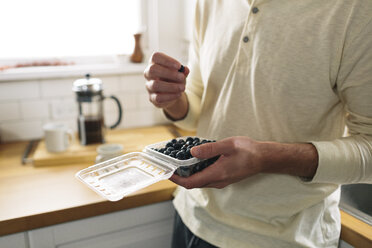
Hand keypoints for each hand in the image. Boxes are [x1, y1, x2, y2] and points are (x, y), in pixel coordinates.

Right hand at [144, 52, 189, 108]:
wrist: (173, 94)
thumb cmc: (175, 79)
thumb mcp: (181, 73)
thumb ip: (183, 71)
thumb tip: (186, 70)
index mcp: (154, 63)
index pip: (156, 57)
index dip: (167, 60)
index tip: (179, 66)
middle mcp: (148, 73)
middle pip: (153, 69)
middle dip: (169, 73)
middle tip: (182, 77)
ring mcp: (149, 86)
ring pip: (155, 85)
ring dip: (171, 86)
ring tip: (182, 87)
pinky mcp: (152, 98)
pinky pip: (158, 97)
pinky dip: (170, 96)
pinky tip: (178, 94)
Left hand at [169, 137, 318, 188]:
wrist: (264, 158)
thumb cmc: (248, 151)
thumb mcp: (228, 145)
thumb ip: (209, 149)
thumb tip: (192, 152)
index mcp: (217, 174)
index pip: (191, 182)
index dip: (176, 179)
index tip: (166, 172)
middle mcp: (217, 181)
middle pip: (193, 183)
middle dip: (179, 176)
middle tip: (169, 166)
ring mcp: (221, 181)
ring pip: (199, 181)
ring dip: (188, 174)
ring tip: (179, 162)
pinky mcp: (224, 178)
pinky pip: (206, 178)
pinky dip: (197, 172)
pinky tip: (195, 161)